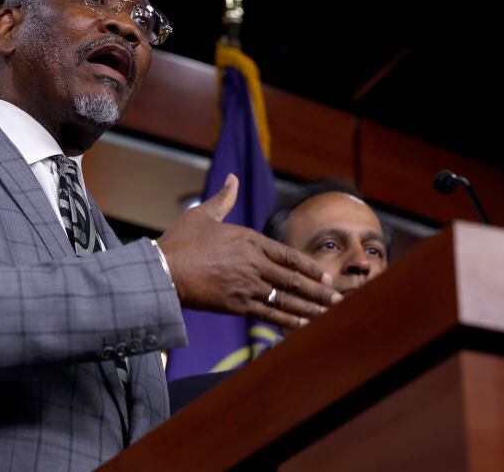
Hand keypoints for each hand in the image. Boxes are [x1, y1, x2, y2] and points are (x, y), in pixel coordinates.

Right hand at [157, 174, 341, 329]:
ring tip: (329, 315)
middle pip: (294, 280)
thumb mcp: (203, 214)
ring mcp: (248, 285)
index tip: (325, 276)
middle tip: (339, 299)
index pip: (288, 256)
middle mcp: (254, 263)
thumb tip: (232, 178)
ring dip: (310, 308)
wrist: (164, 270)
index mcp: (249, 240)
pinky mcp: (237, 305)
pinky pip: (269, 314)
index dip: (309, 267)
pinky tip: (303, 326)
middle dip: (319, 291)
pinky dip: (288, 321)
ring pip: (286, 299)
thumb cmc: (181, 242)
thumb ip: (224, 198)